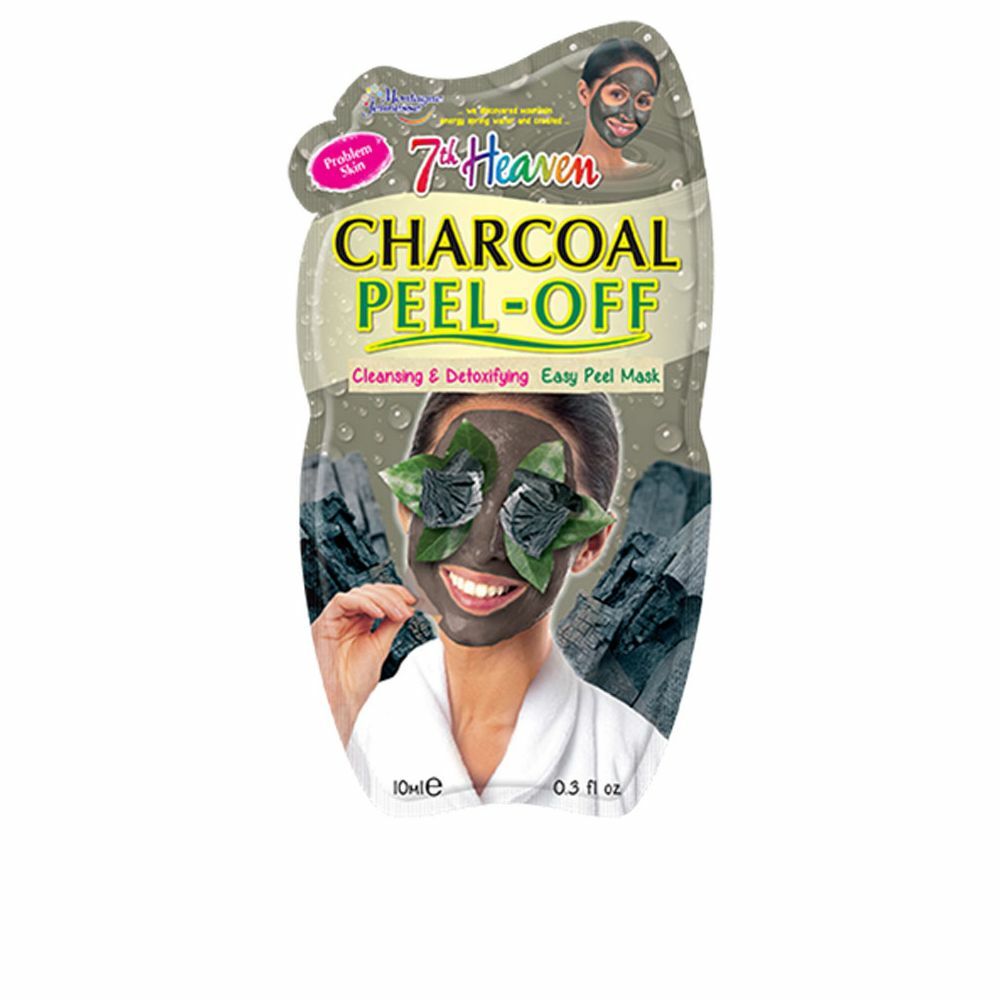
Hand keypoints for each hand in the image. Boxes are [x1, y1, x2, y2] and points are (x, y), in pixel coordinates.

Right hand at [311, 583, 416, 745]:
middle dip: (391, 596)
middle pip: (369, 592)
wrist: (341, 700)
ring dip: (382, 600)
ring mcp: (335, 620)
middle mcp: (346, 619)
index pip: (377, 597)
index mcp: (359, 624)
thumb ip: (391, 624)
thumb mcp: (380, 646)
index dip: (394, 594)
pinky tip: (379, 614)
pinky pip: (343, 601)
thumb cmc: (354, 682)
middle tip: (407, 606)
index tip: (411, 600)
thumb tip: (406, 607)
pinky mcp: (325, 622)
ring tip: (397, 613)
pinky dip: (363, 603)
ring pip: (359, 593)